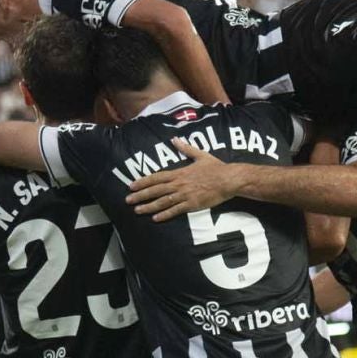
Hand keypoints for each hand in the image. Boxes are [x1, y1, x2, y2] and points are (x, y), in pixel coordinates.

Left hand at [125, 138, 240, 220]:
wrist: (229, 179)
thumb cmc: (216, 167)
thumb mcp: (200, 155)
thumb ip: (186, 148)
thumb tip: (175, 139)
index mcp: (179, 172)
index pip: (157, 177)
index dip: (143, 182)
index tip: (131, 185)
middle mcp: (179, 184)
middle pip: (156, 190)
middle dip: (140, 195)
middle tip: (127, 200)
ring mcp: (185, 195)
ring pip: (163, 201)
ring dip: (149, 206)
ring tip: (137, 210)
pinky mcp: (192, 204)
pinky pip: (176, 210)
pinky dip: (165, 214)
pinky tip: (155, 218)